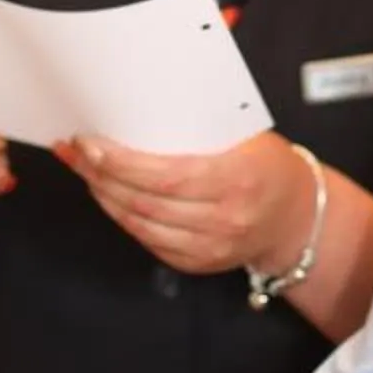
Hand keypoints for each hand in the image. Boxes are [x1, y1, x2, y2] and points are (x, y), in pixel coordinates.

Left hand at [58, 131, 312, 276]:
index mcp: (237, 178)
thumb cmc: (267, 166)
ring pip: (139, 223)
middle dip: (101, 175)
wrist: (295, 216)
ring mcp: (211, 246)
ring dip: (104, 195)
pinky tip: (109, 196)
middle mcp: (224, 218)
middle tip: (77, 151)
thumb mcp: (245, 136)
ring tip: (85, 170)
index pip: (165, 175)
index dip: (120, 163)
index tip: (90, 143)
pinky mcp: (198, 263)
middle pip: (144, 200)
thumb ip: (199, 127)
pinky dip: (122, 217)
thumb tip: (138, 109)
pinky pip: (147, 240)